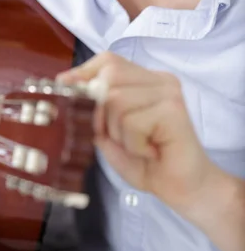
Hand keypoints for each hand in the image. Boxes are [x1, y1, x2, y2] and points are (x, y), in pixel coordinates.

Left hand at [58, 52, 218, 214]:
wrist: (185, 190)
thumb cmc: (147, 162)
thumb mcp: (109, 133)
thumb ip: (92, 109)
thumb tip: (66, 83)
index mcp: (144, 79)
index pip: (108, 60)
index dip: (84, 73)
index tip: (67, 88)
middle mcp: (159, 79)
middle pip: (108, 76)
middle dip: (101, 112)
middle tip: (118, 137)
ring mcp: (168, 91)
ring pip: (116, 100)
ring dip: (118, 132)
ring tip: (139, 146)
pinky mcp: (173, 109)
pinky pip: (131, 121)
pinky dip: (133, 144)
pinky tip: (151, 151)